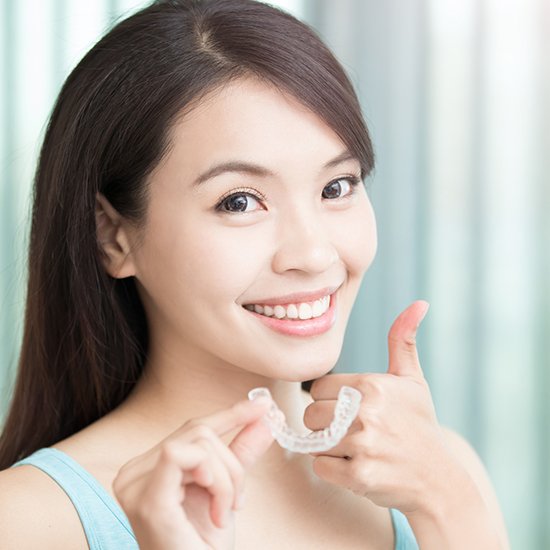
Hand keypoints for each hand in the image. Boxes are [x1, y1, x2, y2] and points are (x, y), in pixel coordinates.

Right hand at [113, 398, 273, 549]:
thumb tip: (264, 419)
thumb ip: (240, 453)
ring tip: (224, 512)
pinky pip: (186, 455)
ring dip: (227, 478)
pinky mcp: (146, 498)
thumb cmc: (202, 547)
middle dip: (231, 464)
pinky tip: (215, 509)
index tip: (262, 405)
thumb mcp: (225, 491)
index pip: (192, 428)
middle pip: (198, 431)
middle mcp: (134, 472)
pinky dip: (214, 479)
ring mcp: (135, 484)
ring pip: (200, 442)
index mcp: (147, 468)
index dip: (230, 414)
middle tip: (238, 502)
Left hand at [305, 301, 454, 513]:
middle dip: (325, 424)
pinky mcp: (359, 475)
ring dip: (329, 448)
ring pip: (313, 441)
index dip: (331, 400)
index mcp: (373, 386)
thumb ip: (403, 341)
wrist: (439, 480)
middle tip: (351, 431)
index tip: (351, 410)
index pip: (318, 388)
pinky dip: (334, 470)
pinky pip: (320, 467)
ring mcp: (362, 445)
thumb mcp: (412, 380)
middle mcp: (366, 412)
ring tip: (357, 448)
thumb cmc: (419, 425)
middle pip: (311, 414)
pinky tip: (359, 466)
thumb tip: (419, 304)